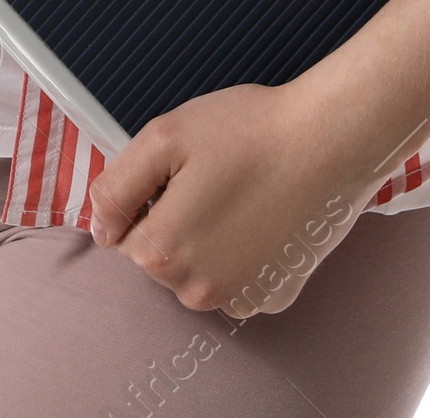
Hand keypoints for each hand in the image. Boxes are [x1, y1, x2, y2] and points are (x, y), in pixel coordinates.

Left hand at [85, 80, 376, 321]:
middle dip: (176, 217)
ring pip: (198, 268)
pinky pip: (238, 277)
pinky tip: (263, 214)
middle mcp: (196, 291)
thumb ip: (115, 186)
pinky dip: (243, 252)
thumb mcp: (164, 136)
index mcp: (162, 253)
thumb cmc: (249, 131)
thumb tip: (102, 228)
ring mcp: (238, 299)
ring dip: (208, 237)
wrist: (327, 138)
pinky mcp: (272, 296)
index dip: (150, 194)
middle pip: (162, 255)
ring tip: (241, 191)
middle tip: (214, 175)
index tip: (183, 170)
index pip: (126, 232)